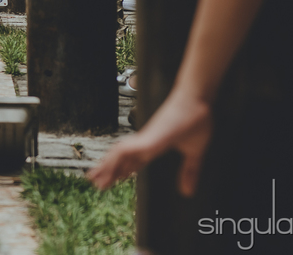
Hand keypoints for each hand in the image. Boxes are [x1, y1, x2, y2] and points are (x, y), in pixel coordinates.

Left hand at [88, 90, 212, 195]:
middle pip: (122, 159)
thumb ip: (189, 171)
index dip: (121, 172)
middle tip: (95, 183)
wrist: (197, 99)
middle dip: (109, 171)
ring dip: (108, 166)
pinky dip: (120, 156)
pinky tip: (110, 165)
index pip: (133, 161)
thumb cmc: (196, 121)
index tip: (110, 182)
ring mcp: (146, 137)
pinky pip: (131, 147)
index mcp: (154, 145)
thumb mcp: (194, 153)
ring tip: (95, 178)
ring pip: (121, 153)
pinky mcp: (151, 135)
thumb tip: (187, 192)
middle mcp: (146, 141)